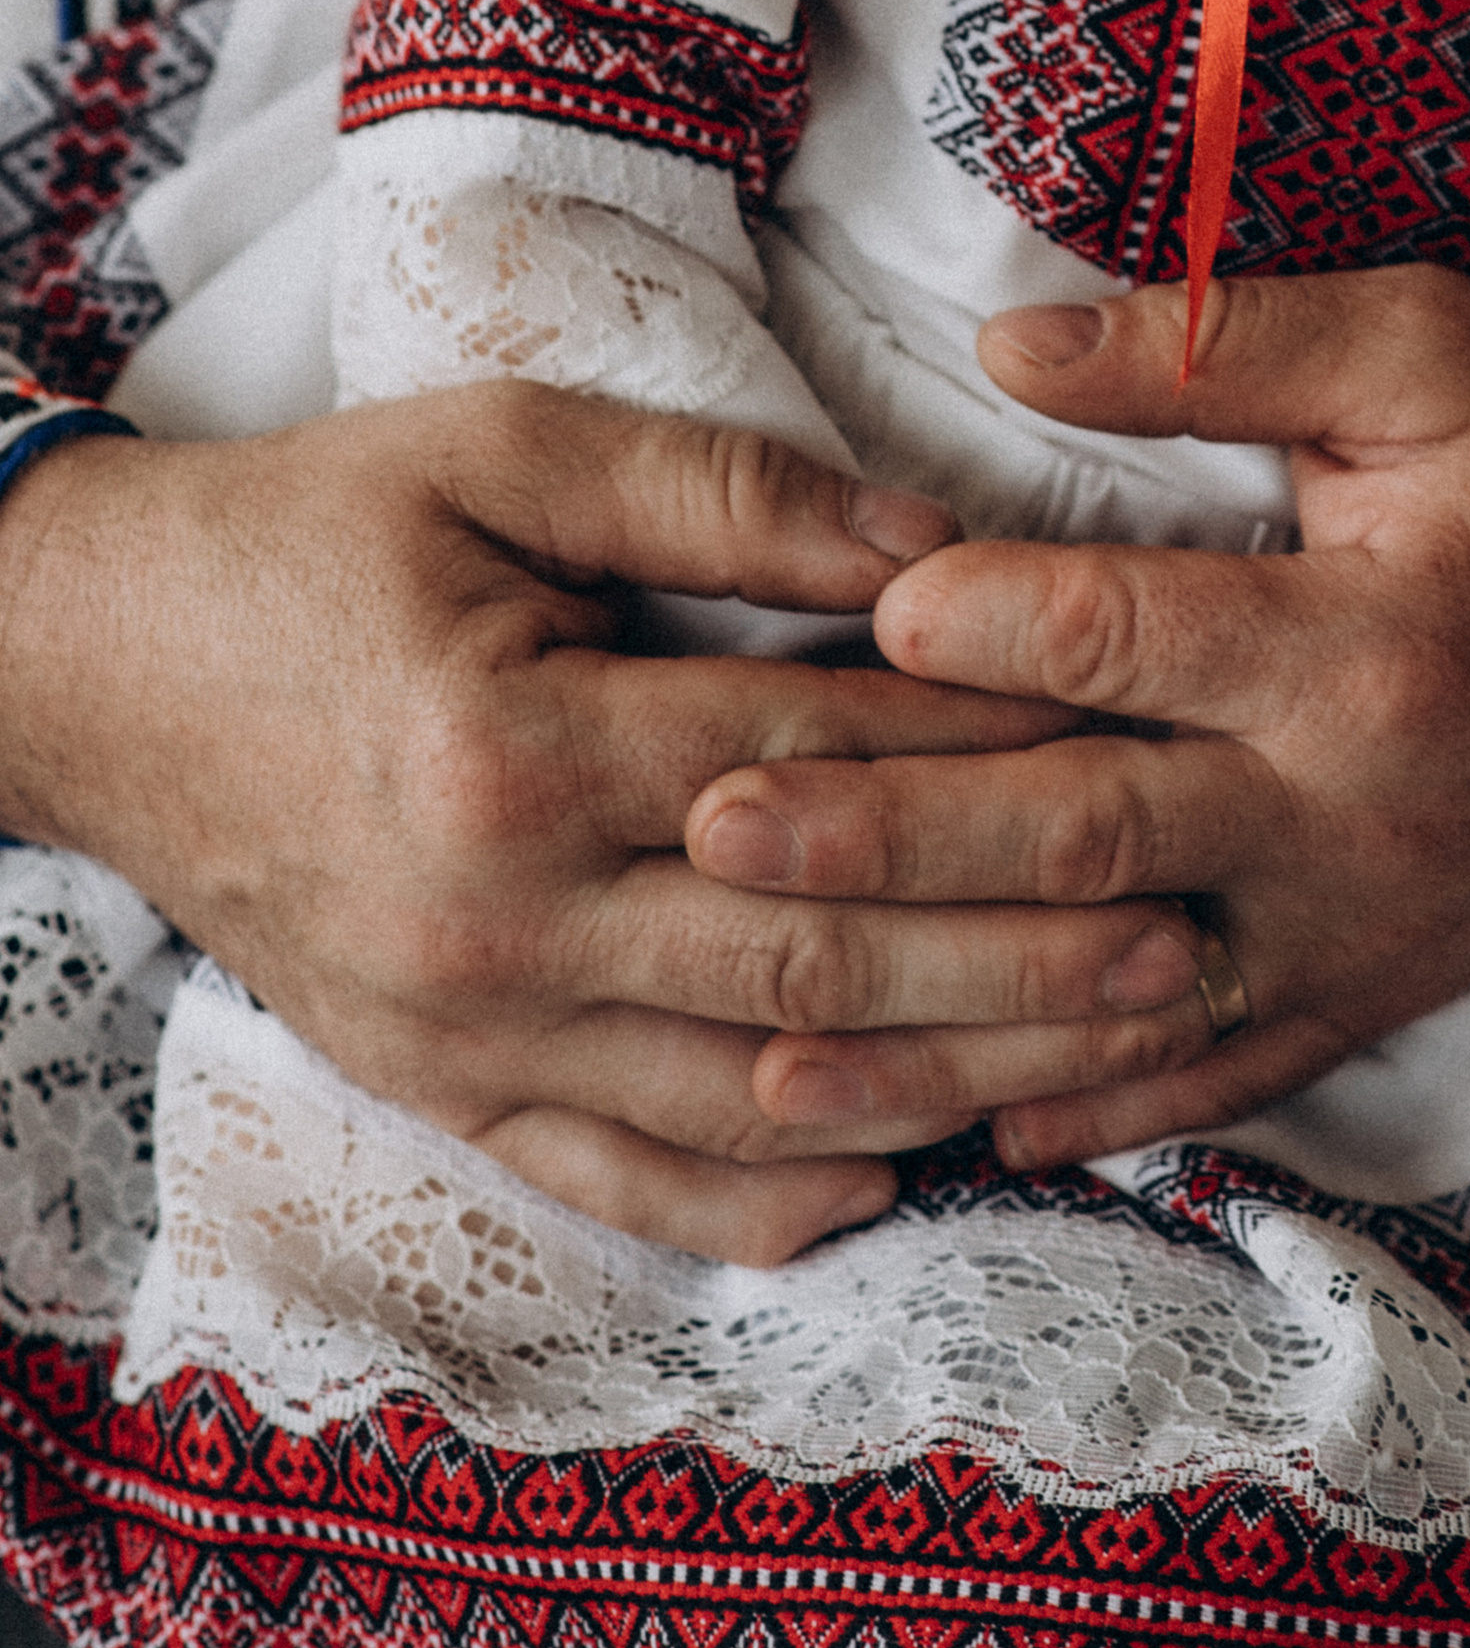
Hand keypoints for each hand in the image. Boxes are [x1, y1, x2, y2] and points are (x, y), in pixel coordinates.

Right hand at [0, 386, 1216, 1261]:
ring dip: (936, 1085)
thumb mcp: (504, 449)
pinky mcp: (437, 1087)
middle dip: (1014, 956)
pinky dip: (759, 1198)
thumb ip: (719, 490)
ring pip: (745, 1093)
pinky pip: (617, 1179)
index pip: (807, 764)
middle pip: (807, 961)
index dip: (983, 757)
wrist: (100, 668)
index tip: (1132, 740)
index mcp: (512, 742)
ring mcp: (463, 1029)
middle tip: (1182, 936)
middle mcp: (495, 918)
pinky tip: (885, 1183)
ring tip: (1102, 1061)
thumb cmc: (317, 532)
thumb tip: (927, 540)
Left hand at [689, 264, 1469, 1168]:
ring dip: (934, 1035)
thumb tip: (1003, 350)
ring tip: (756, 1044)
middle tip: (713, 833)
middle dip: (889, 846)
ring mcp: (1358, 932)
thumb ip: (1217, 344)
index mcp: (1369, 642)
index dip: (993, 623)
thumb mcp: (1430, 351)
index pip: (1139, 641)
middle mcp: (1354, 814)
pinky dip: (1073, 1116)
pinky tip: (941, 1138)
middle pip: (1086, 844)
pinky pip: (1203, 1083)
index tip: (863, 608)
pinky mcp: (1367, 999)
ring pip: (1114, 1005)